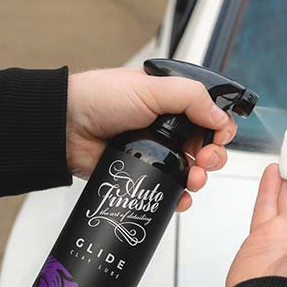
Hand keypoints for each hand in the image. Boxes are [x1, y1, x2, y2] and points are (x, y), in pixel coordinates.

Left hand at [66, 67, 237, 211]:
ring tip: (193, 179)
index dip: (219, 129)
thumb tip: (220, 118)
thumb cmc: (100, 98)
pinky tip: (181, 198)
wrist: (66, 127)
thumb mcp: (151, 88)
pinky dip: (179, 197)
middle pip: (205, 146)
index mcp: (171, 101)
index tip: (218, 139)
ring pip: (190, 170)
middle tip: (204, 160)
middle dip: (213, 156)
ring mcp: (154, 151)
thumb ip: (190, 98)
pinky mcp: (142, 173)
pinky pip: (168, 189)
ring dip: (199, 177)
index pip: (208, 116)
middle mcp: (166, 126)